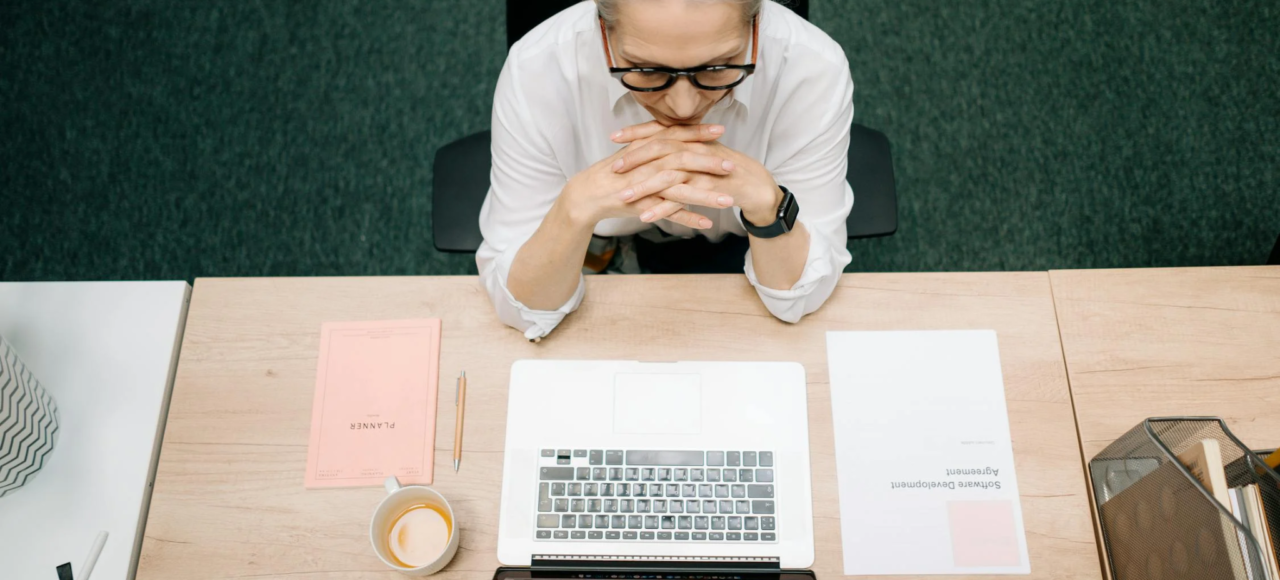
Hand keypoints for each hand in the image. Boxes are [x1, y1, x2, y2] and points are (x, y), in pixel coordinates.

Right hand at [557, 123, 734, 228]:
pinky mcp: (642, 205)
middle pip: (684, 160)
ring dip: (706, 196)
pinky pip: (668, 213)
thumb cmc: (613, 172)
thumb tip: (672, 131)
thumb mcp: (634, 151)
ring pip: (680, 189)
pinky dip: (687, 218)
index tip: (721, 130)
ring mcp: (645, 185)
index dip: (699, 132)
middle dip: (710, 164)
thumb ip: (653, 140)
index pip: (677, 135)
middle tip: (733, 166)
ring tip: (729, 201)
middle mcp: (648, 164)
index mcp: (647, 147)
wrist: (588, 193)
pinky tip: (706, 223)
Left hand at [612, 122, 783, 225]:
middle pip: (659, 150)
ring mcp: (702, 170)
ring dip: (642, 187)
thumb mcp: (702, 152)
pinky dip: (662, 208)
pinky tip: (645, 216)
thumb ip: (682, 145)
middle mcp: (695, 150)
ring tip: (623, 197)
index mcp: (691, 138)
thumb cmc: (726, 169)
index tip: (614, 137)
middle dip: (634, 159)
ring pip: (667, 176)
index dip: (636, 132)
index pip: (659, 130)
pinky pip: (681, 199)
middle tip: (613, 169)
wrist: (755, 185)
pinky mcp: (708, 190)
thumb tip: (658, 141)